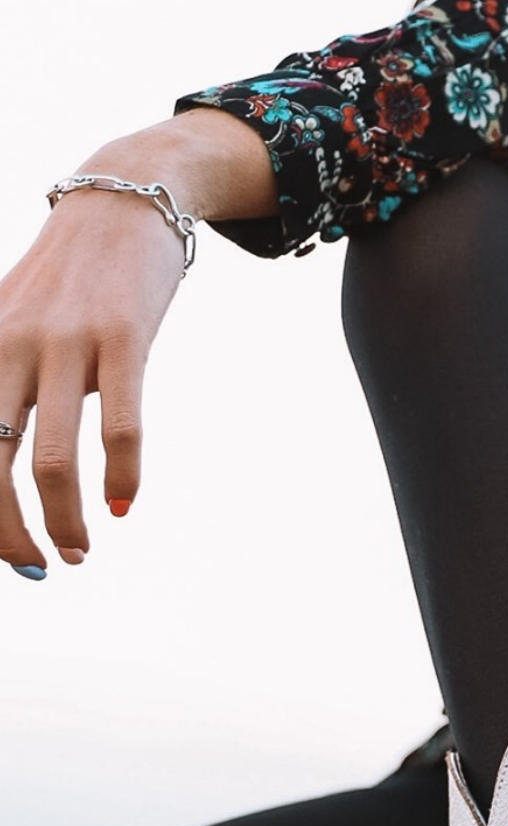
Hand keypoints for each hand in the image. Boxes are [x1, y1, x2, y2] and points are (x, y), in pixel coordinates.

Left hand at [1, 110, 277, 578]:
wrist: (122, 200)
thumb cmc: (68, 283)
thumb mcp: (13, 325)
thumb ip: (7, 390)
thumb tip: (8, 474)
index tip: (6, 553)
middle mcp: (9, 345)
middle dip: (10, 533)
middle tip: (37, 568)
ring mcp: (65, 342)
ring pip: (53, 459)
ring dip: (64, 522)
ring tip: (80, 551)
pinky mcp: (122, 338)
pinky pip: (121, 428)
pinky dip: (122, 480)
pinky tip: (122, 506)